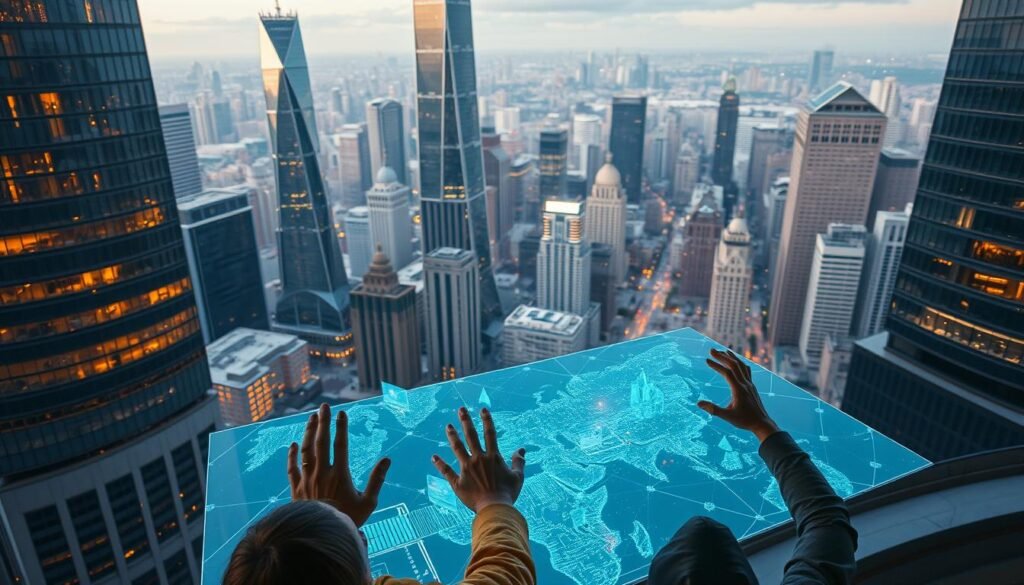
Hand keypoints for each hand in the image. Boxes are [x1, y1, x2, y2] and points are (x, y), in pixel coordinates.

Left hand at [287, 403, 389, 526]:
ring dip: (308, 432)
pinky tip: (293, 444)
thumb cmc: (348, 520)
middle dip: (322, 422)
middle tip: (324, 406)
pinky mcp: (296, 489)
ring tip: (311, 418)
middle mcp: (321, 473)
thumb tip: (387, 460)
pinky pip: (291, 468)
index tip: (342, 413)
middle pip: (321, 441)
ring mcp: (306, 480)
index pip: (340, 444)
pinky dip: (291, 455)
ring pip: (306, 450)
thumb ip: (377, 479)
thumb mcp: (368, 502)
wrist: (321, 536)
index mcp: (339, 474)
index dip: (341, 427)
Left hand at [432, 407, 525, 512]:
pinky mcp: (458, 482)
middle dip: (465, 421)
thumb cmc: (508, 494)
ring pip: (457, 449)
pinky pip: (447, 471)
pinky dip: (440, 464)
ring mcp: (467, 469)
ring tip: (448, 426)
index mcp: (493, 457)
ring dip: (452, 436)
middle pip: (470, 436)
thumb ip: (519, 462)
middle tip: (460, 409)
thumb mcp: (518, 477)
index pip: (489, 433)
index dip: (486, 420)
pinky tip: (434, 457)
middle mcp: (478, 459)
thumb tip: (521, 449)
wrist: (494, 509)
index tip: (482, 409)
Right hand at [698, 349, 778, 442]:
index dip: (716, 365)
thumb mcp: (727, 416)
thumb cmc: (744, 421)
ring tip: (723, 351)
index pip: (727, 373)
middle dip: (722, 356)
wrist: (762, 424)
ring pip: (741, 366)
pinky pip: (746, 370)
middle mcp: (745, 384)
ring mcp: (750, 384)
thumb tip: (698, 403)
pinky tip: (736, 363)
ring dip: (732, 357)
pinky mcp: (752, 387)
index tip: (706, 360)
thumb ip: (713, 409)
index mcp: (739, 389)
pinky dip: (740, 363)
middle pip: (734, 365)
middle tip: (711, 350)